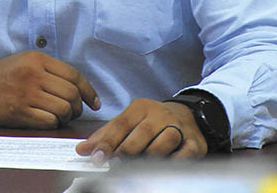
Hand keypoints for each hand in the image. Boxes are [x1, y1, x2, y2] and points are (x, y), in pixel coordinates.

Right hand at [0, 50, 100, 127]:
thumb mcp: (23, 62)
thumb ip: (48, 69)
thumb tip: (77, 86)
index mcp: (37, 59)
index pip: (74, 75)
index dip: (89, 91)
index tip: (94, 103)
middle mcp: (34, 74)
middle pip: (72, 93)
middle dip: (78, 107)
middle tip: (73, 112)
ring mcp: (27, 93)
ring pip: (64, 109)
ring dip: (66, 117)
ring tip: (59, 117)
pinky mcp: (19, 111)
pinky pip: (49, 121)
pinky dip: (53, 124)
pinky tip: (47, 122)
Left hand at [75, 98, 206, 162]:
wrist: (187, 116)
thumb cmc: (151, 122)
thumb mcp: (128, 121)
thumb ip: (105, 135)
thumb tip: (82, 150)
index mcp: (141, 108)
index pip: (121, 125)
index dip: (107, 142)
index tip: (96, 157)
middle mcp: (160, 115)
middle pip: (142, 133)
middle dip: (126, 151)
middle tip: (115, 164)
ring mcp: (179, 128)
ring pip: (165, 141)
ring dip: (149, 156)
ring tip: (137, 167)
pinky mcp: (194, 143)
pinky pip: (184, 154)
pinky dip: (173, 162)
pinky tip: (161, 168)